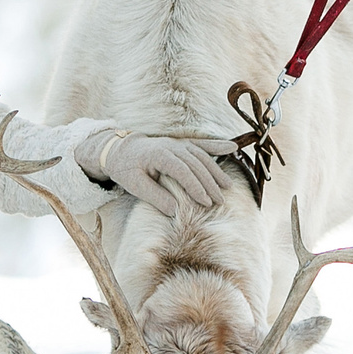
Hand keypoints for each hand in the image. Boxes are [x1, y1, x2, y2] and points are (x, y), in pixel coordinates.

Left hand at [82, 131, 238, 216]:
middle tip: (219, 201)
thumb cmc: (126, 169)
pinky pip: (201, 144)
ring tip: (228, 186)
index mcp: (158, 154)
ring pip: (201, 155)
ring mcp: (177, 143)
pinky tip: (232, 147)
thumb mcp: (135, 186)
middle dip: (209, 183)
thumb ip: (155, 196)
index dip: (195, 186)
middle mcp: (170, 146)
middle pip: (195, 164)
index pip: (182, 170)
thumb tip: (175, 210)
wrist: (120, 150)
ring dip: (216, 171)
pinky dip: (217, 145)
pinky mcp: (181, 143)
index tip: (205, 202)